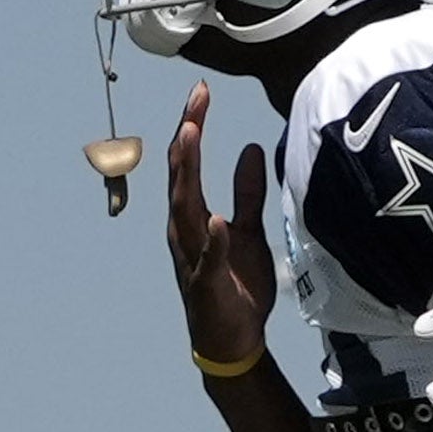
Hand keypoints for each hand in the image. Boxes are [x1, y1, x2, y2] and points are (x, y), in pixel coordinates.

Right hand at [158, 97, 278, 380]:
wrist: (232, 339)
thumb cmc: (235, 285)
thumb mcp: (247, 230)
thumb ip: (247, 192)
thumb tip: (251, 149)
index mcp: (193, 216)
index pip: (189, 163)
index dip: (192, 126)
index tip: (200, 93)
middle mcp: (184, 231)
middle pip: (181, 175)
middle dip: (187, 136)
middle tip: (195, 100)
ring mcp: (192, 256)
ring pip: (183, 208)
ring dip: (187, 173)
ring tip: (191, 136)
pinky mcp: (206, 284)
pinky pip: (207, 259)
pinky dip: (211, 239)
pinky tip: (216, 219)